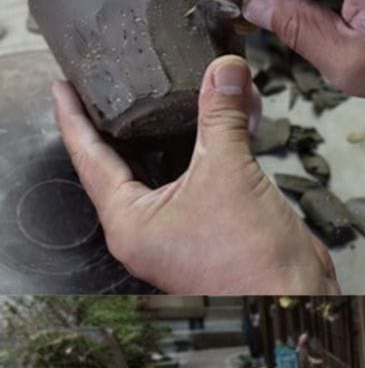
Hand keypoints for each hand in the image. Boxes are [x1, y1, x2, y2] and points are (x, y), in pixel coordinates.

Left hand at [54, 55, 339, 293]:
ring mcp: (182, 228)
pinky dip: (216, 145)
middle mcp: (150, 228)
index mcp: (131, 222)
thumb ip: (222, 117)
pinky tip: (231, 116)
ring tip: (180, 87)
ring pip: (172, 166)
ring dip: (183, 127)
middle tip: (121, 79)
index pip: (90, 159)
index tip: (65, 86)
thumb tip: (225, 70)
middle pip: (129, 160)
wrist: (296, 297)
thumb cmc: (252, 263)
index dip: (75, 118)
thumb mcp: (230, 174)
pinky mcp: (215, 225)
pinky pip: (206, 175)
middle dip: (131, 118)